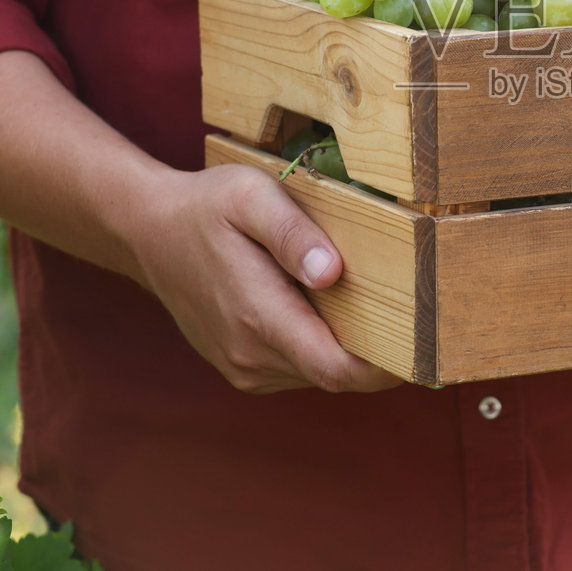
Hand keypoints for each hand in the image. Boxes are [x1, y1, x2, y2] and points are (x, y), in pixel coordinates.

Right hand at [132, 162, 401, 393]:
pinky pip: (298, 367)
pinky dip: (319, 343)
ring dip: (345, 345)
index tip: (423, 339)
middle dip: (377, 349)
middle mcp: (251, 355)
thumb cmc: (205, 207)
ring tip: (360, 297)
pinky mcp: (242, 366)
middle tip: (409, 307)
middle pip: (337, 373)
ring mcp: (244, 367)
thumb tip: (332, 272)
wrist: (147, 231)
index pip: (339, 370)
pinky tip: (321, 304)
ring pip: (319, 372)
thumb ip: (293, 234)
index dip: (388, 365)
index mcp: (260, 318)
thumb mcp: (251, 197)